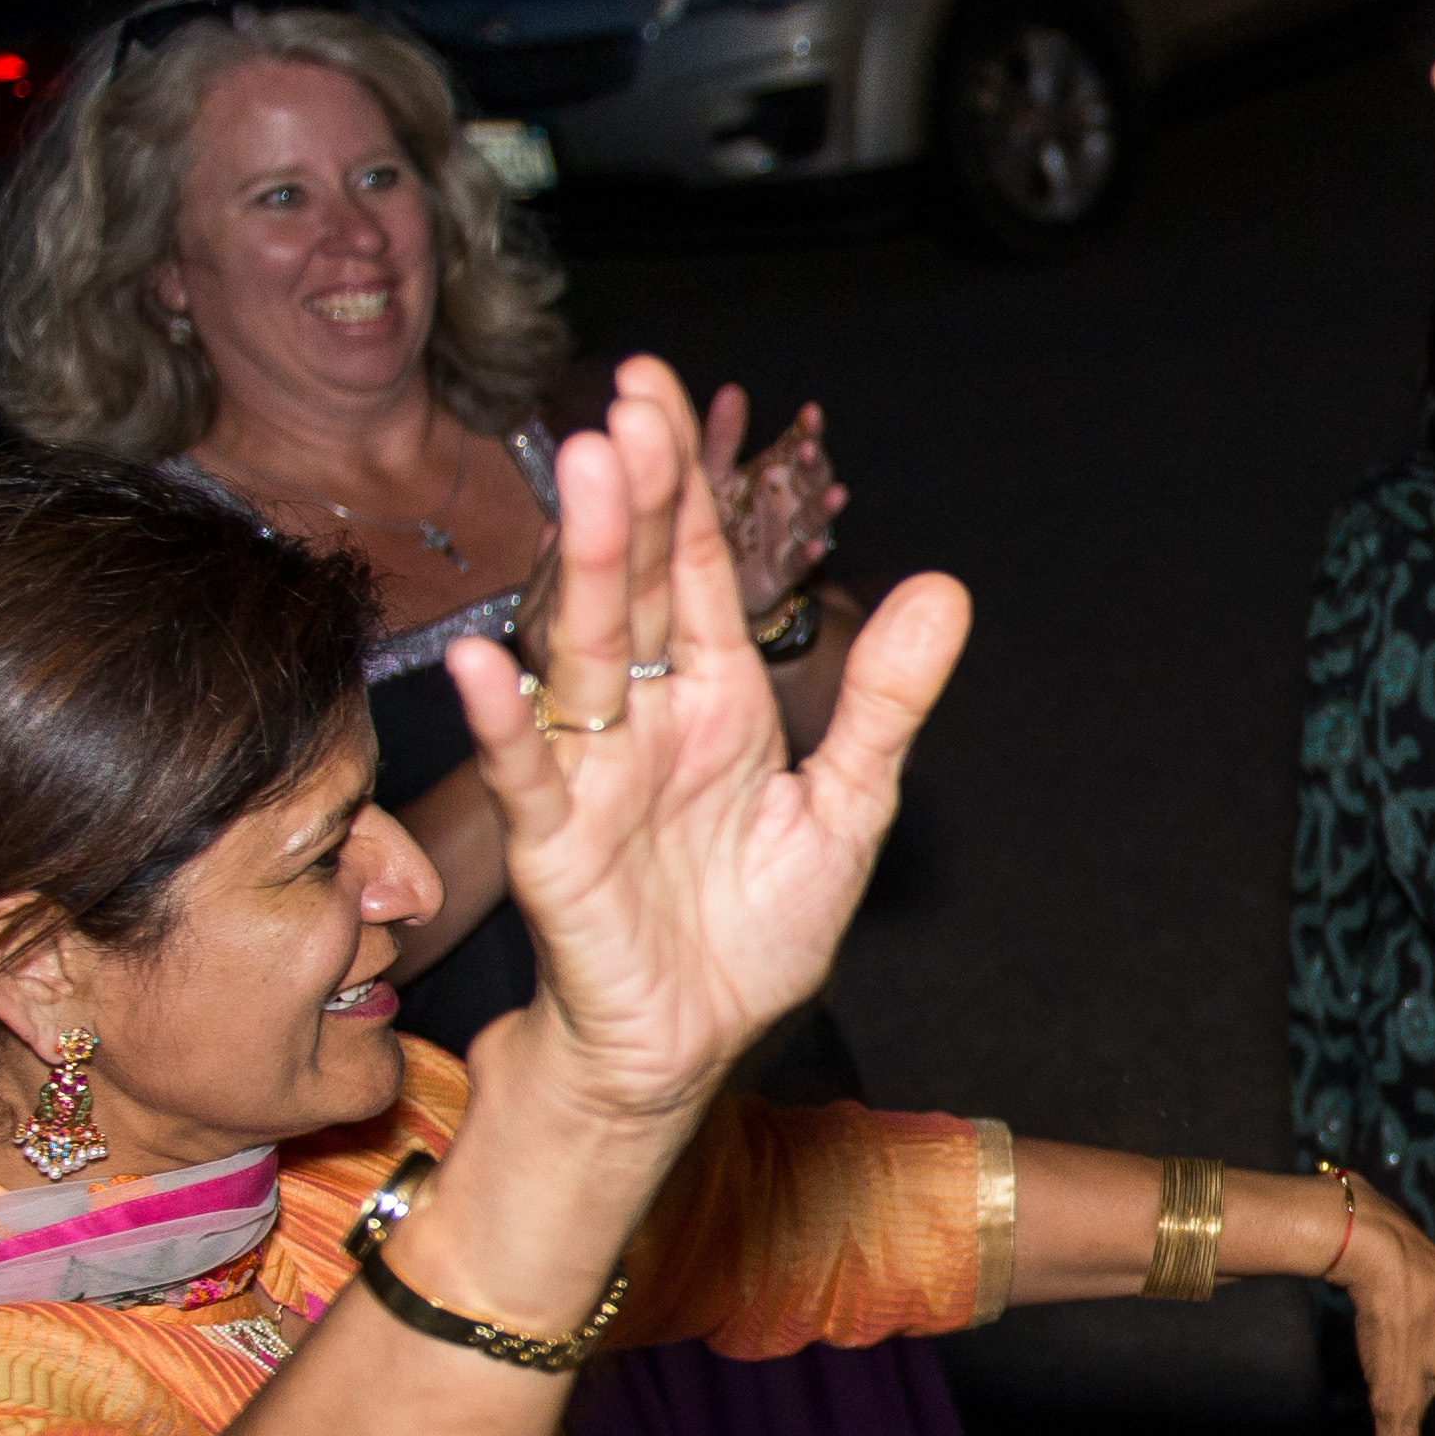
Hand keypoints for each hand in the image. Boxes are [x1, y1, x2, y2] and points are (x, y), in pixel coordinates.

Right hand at [450, 359, 964, 1136]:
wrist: (696, 1043)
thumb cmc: (755, 929)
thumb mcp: (849, 809)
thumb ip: (885, 701)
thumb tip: (946, 588)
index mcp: (720, 703)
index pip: (696, 573)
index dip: (683, 486)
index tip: (659, 391)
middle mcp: (648, 722)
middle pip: (636, 593)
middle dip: (635, 499)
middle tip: (626, 404)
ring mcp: (595, 778)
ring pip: (585, 658)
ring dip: (587, 571)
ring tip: (587, 477)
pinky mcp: (557, 850)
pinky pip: (531, 776)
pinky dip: (509, 722)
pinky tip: (488, 660)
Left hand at [704, 388, 844, 612]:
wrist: (705, 576)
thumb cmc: (716, 516)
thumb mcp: (712, 471)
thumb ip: (722, 437)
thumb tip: (733, 390)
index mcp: (775, 471)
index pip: (798, 443)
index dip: (807, 429)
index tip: (810, 412)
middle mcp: (788, 501)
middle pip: (810, 478)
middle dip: (814, 463)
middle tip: (809, 449)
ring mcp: (788, 536)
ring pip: (813, 520)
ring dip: (824, 507)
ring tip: (836, 494)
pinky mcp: (781, 573)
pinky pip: (798, 563)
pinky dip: (808, 555)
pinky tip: (816, 547)